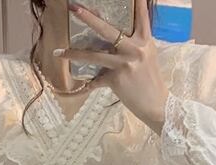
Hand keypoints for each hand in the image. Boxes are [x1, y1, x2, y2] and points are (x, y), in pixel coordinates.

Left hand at [58, 0, 169, 133]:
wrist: (156, 104)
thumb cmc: (150, 80)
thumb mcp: (147, 56)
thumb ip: (134, 44)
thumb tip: (116, 38)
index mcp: (145, 40)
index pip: (141, 16)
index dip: (137, 2)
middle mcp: (134, 49)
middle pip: (107, 30)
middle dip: (89, 18)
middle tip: (74, 7)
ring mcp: (124, 64)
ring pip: (94, 56)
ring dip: (74, 54)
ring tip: (59, 52)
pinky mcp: (116, 79)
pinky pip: (96, 81)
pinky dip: (88, 84)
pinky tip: (79, 87)